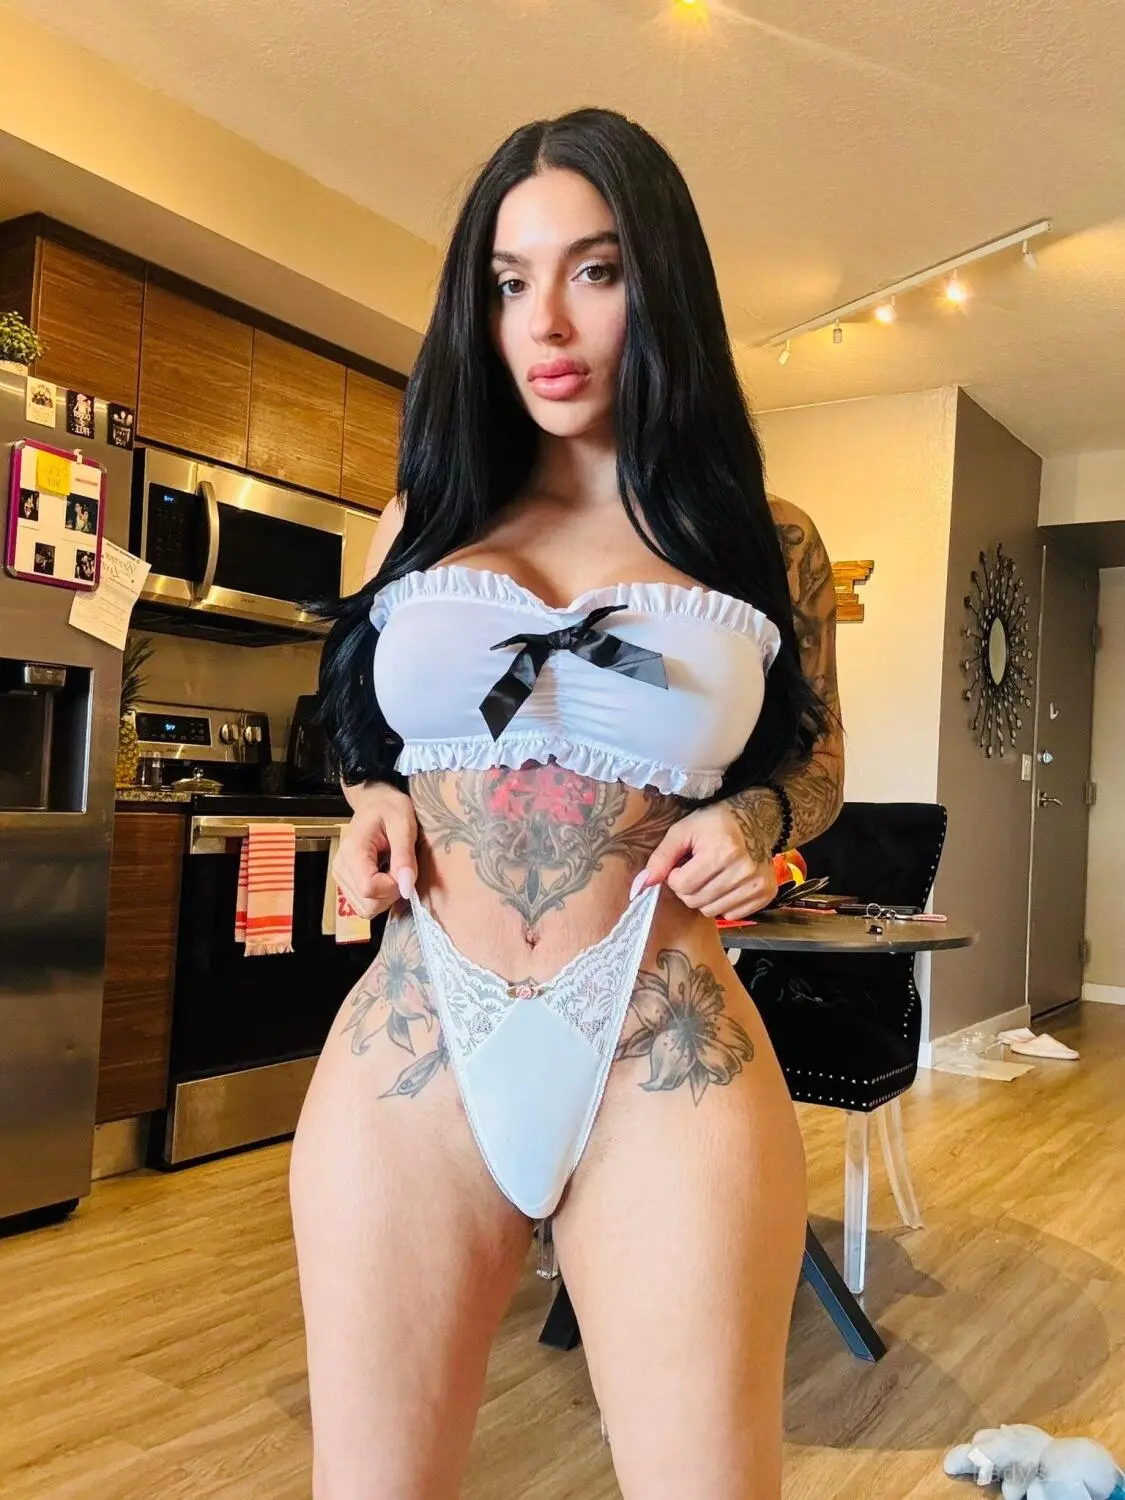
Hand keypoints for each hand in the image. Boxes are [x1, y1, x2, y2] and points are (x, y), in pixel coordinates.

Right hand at [334, 782, 418, 918]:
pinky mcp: (346, 882)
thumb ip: (404, 856)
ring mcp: (341, 876)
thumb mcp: (403, 824)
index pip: (369, 889)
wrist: (374, 802)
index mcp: (352, 851)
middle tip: (400, 870)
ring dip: (386, 897)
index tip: (404, 870)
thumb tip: (406, 887)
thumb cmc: (389, 808)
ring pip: (366, 908)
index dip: (392, 887)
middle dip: (391, 894)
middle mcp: (340, 867)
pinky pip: (364, 904)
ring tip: (393, 870)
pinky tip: (386, 876)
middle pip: (367, 904)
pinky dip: (380, 897)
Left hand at [630, 802, 778, 919]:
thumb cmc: (714, 823)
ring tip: (711, 876)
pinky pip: (731, 915)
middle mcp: (742, 870)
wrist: (755, 819)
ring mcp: (756, 884)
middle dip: (688, 888)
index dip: (675, 876)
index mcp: (721, 851)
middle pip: (695, 901)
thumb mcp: (684, 830)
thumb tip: (641, 885)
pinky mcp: (766, 894)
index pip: (682, 885)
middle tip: (696, 870)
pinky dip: (724, 903)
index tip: (682, 864)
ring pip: (711, 911)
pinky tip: (728, 884)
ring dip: (705, 897)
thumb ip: (661, 857)